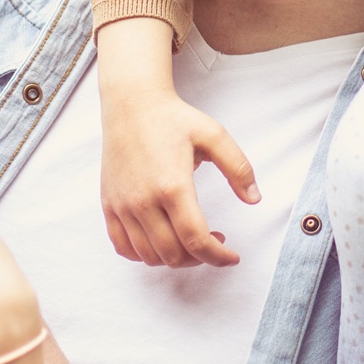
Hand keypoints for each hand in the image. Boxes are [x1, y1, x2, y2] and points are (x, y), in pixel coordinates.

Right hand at [99, 43, 258, 268]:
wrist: (131, 105)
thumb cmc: (173, 119)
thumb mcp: (214, 135)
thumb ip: (238, 167)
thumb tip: (254, 199)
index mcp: (172, 186)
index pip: (196, 241)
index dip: (218, 257)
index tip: (232, 256)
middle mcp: (143, 201)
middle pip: (173, 255)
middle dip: (200, 258)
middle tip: (214, 242)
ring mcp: (123, 206)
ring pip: (149, 256)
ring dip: (175, 258)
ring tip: (190, 239)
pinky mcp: (109, 205)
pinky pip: (123, 247)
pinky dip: (144, 255)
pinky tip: (161, 241)